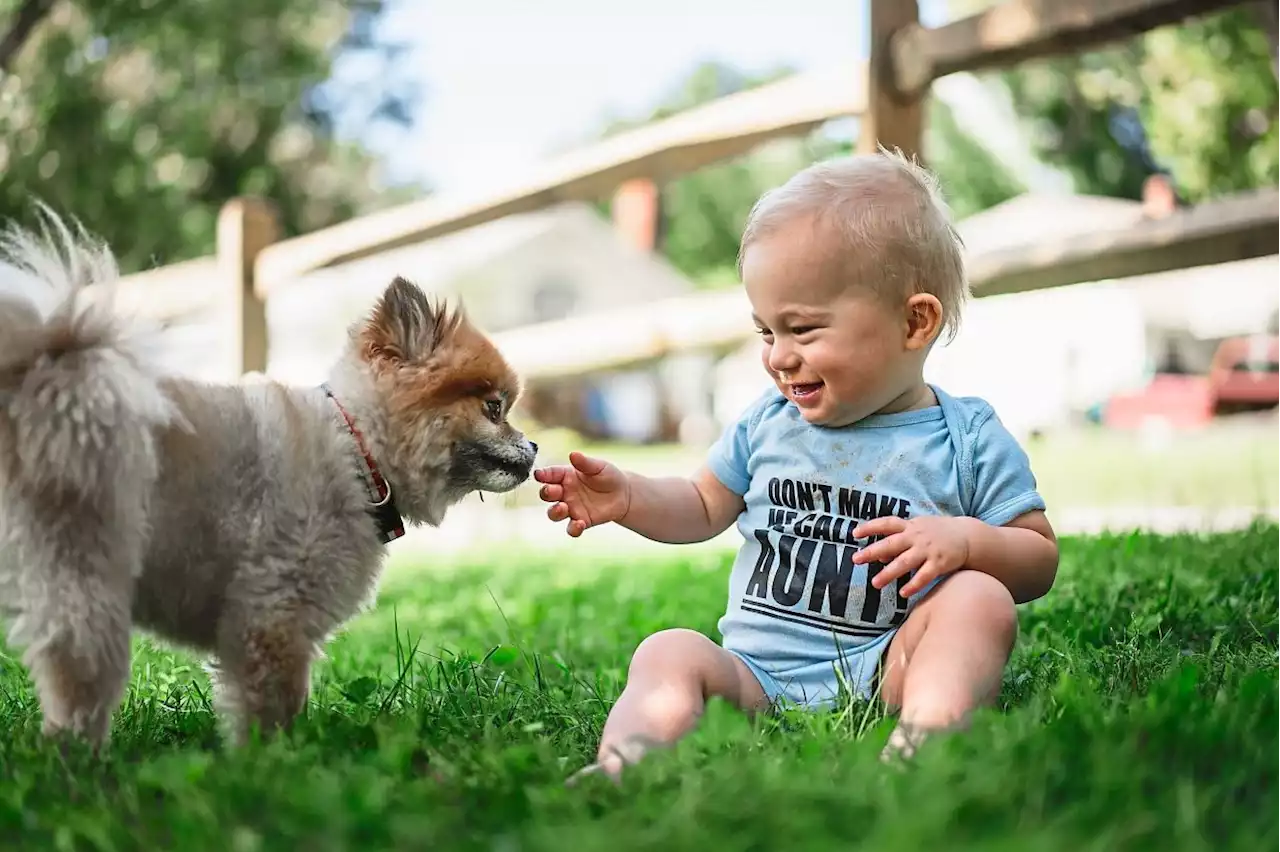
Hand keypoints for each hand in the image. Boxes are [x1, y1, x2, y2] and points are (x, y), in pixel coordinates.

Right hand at [533, 451, 631, 536]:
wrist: (624, 494)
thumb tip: (573, 454)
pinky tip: (579, 523)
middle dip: (546, 493)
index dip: (543, 474)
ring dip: (554, 512)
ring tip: (562, 508)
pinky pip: (572, 528)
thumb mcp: (599, 466)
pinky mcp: (581, 521)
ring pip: (554, 513)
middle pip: (548, 494)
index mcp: (566, 476)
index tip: (538, 475)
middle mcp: (565, 492)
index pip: (550, 474)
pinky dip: (573, 528)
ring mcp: (571, 508)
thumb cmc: (608, 475)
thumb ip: (585, 463)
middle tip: (550, 491)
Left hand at [851, 515, 971, 597]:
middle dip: (872, 551)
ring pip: (905, 562)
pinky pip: (924, 576)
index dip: (870, 527)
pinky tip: (903, 593)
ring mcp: (928, 550)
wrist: (967, 536)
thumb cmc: (936, 533)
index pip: (887, 524)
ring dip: (889, 573)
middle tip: (856, 559)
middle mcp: (917, 537)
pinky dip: (914, 584)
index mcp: (910, 527)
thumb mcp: (917, 530)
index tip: (854, 533)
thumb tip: (879, 556)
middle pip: (891, 544)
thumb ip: (898, 541)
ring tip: (875, 583)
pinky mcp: (939, 563)